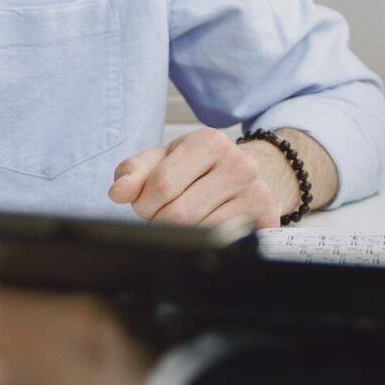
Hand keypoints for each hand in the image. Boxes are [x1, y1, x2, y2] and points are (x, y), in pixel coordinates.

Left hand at [108, 128, 284, 228]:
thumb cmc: (202, 168)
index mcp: (209, 142)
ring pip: (198, 233)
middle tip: (163, 215)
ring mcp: (254, 192)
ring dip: (181, 235)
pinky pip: (220, 243)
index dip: (144, 203)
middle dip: (160, 221)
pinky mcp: (265, 218)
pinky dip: (205, 242)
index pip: (161, 184)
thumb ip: (135, 172)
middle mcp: (237, 164)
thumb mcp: (166, 160)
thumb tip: (119, 191)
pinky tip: (207, 226)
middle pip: (178, 214)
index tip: (146, 204)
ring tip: (187, 219)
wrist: (252, 173)